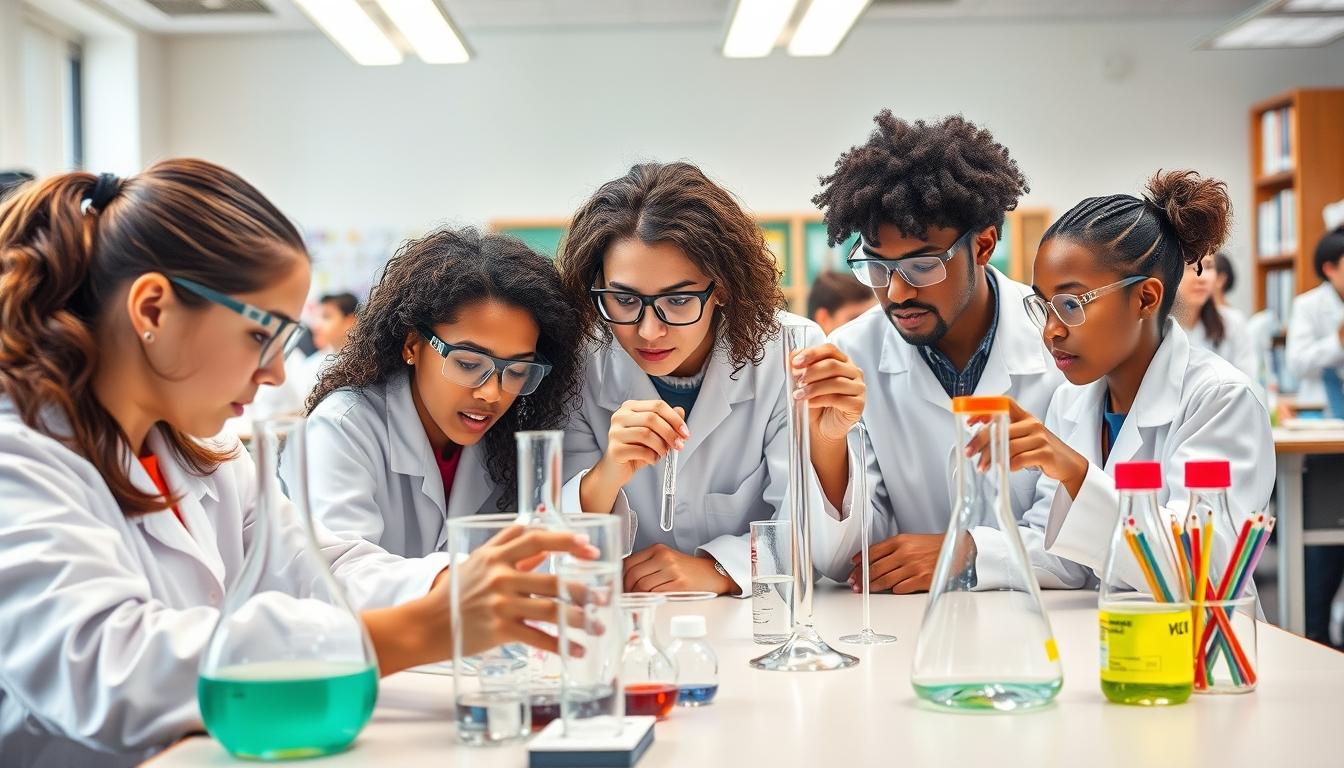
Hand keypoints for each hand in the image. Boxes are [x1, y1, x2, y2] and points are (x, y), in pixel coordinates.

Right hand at [424, 526, 599, 658]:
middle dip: (582, 589)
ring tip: (597, 625)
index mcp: (496, 556)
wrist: (428, 623)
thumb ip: (509, 544)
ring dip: (578, 619)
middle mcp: (500, 577)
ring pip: (550, 610)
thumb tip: (539, 533)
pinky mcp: (499, 630)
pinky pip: (537, 638)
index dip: (565, 540)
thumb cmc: (456, 591)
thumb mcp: (480, 559)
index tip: (588, 545)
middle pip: (551, 580)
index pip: (536, 539)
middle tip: (603, 595)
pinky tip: (575, 651)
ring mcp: (500, 604)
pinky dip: (560, 646)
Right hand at [595, 400, 688, 483]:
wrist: (616, 470)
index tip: (685, 432)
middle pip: (651, 418)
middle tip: (679, 445)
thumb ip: (666, 421)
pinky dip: (652, 457)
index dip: (674, 418)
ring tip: (663, 453)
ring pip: (646, 434)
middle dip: (670, 433)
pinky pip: (640, 451)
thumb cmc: (635, 450)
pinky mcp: (615, 449)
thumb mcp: (654, 434)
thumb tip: (680, 411)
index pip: (657, 405)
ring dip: (661, 446)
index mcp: (630, 407)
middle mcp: (620, 416)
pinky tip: (652, 459)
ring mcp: (615, 432)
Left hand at [622, 543, 734, 594]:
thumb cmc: (687, 570)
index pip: (629, 562)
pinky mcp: (679, 585)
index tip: (619, 587)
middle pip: (633, 575)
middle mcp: (664, 557)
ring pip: (642, 586)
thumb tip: (624, 581)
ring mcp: (672, 570)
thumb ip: (646, 566)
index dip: (621, 577)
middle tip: (626, 598)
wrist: (711, 574)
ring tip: (638, 601)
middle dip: (627, 589)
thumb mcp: (665, 560)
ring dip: (637, 597)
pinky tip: (649, 602)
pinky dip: (649, 600)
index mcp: (657, 549)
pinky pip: (655, 594)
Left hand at [790, 344, 864, 442]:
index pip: (830, 350)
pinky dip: (820, 400)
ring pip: (836, 382)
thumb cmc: (816, 404)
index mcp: (842, 362)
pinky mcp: (858, 404)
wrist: (822, 428)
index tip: (796, 362)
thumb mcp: (805, 383)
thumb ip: (800, 367)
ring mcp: (858, 388)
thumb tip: (792, 357)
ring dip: (813, 388)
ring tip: (799, 394)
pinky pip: (839, 399)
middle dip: (811, 372)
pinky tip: (810, 403)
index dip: (812, 353)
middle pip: (833, 365)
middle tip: (797, 381)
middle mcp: (854, 372)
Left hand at [847, 534, 943, 593]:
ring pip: (885, 579)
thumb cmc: (934, 546)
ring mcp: (913, 567)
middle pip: (875, 567)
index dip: (860, 562)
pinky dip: (893, 590)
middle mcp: (905, 553)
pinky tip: (891, 590)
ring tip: (865, 590)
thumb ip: (891, 549)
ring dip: (872, 586)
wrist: (958, 549)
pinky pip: (900, 588)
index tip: (853, 568)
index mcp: (900, 541)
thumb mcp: (911, 541)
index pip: (872, 552)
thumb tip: (871, 558)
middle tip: (855, 583)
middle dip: (861, 577)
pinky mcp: (922, 579)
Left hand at [965, 398, 1086, 496]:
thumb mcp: (1024, 436)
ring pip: (1008, 445)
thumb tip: (978, 439)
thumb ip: (1006, 433)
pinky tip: (1005, 469)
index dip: (984, 408)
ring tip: (983, 467)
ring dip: (991, 458)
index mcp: (1025, 416)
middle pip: (1000, 428)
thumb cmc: (1042, 449)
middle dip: (980, 441)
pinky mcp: (1045, 453)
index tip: (969, 421)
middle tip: (969, 451)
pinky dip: (1009, 465)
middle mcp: (1032, 423)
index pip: (1004, 403)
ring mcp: (1040, 438)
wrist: (1068, 463)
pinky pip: (1020, 459)